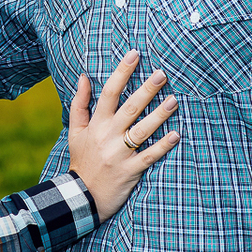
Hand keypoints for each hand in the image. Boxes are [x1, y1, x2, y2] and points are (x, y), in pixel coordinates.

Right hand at [67, 50, 179, 220]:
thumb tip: (83, 76)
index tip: (134, 55)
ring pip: (142, 130)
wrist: (81, 197)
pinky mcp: (130, 171)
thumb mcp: (75, 131)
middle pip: (129, 108)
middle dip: (146, 90)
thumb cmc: (82, 160)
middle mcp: (107, 136)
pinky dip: (162, 146)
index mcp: (96, 124)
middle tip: (162, 74)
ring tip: (174, 100)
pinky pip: (149, 156)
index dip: (122, 72)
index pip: (109, 92)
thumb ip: (79, 103)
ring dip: (159, 115)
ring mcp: (119, 154)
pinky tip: (176, 135)